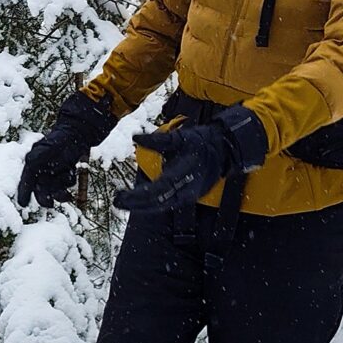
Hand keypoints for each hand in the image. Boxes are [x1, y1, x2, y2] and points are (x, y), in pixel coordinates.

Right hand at [17, 93, 114, 208]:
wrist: (76, 133)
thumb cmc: (59, 139)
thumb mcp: (46, 147)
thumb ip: (37, 156)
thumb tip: (29, 164)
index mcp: (33, 164)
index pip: (26, 180)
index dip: (24, 192)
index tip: (23, 204)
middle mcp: (42, 170)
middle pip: (41, 189)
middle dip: (45, 198)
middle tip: (50, 204)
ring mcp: (53, 173)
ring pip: (54, 189)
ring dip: (59, 194)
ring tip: (67, 194)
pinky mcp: (63, 173)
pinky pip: (65, 184)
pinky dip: (68, 182)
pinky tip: (71, 172)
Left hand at [114, 105, 267, 213]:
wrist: (226, 150)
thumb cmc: (202, 141)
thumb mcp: (181, 137)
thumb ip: (158, 140)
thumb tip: (136, 137)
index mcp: (184, 172)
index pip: (158, 189)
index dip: (138, 195)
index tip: (121, 195)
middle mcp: (187, 188)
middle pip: (157, 202)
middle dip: (136, 203)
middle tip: (116, 201)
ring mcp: (189, 195)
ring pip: (162, 206)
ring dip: (141, 206)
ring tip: (122, 202)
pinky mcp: (188, 197)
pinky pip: (167, 204)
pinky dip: (151, 205)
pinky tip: (138, 202)